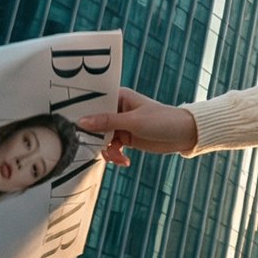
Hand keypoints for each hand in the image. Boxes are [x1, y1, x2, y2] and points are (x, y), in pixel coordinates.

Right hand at [77, 89, 198, 165]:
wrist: (184, 134)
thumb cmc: (162, 120)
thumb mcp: (133, 121)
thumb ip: (107, 122)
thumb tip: (81, 122)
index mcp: (118, 96)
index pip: (93, 103)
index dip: (83, 114)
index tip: (73, 127)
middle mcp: (117, 109)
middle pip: (95, 123)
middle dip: (95, 138)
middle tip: (97, 148)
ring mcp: (121, 125)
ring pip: (102, 139)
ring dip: (107, 150)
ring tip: (118, 157)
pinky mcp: (126, 138)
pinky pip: (112, 148)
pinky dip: (115, 156)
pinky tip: (125, 161)